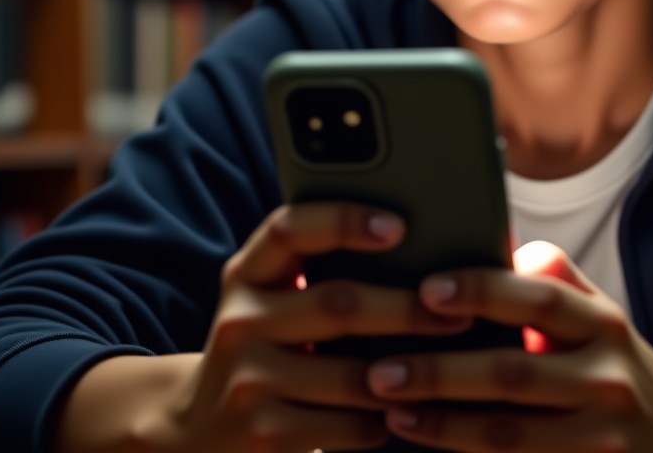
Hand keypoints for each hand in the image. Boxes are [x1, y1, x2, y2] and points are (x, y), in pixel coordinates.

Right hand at [134, 202, 470, 451]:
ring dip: (408, 373)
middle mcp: (240, 322)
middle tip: (459, 312)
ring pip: (352, 374)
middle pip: (336, 303)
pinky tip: (406, 413)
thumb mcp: (269, 297)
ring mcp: (246, 383)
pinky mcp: (262, 437)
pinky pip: (347, 426)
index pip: (289, 229)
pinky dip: (385, 421)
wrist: (193, 432)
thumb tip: (416, 238)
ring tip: (449, 364)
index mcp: (246, 274)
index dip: (343, 220)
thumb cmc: (263, 346)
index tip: (398, 226)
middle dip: (406, 308)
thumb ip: (314, 266)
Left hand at [364, 240, 652, 451]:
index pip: (537, 299)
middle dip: (442, 372)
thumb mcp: (598, 311)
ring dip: (445, 425)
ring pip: (511, 434)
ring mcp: (602, 438)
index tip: (427, 290)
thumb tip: (496, 237)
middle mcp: (605, 378)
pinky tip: (430, 447)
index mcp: (600, 323)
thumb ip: (553, 276)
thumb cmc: (617, 360)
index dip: (481, 291)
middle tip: (382, 369)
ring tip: (393, 412)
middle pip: (514, 374)